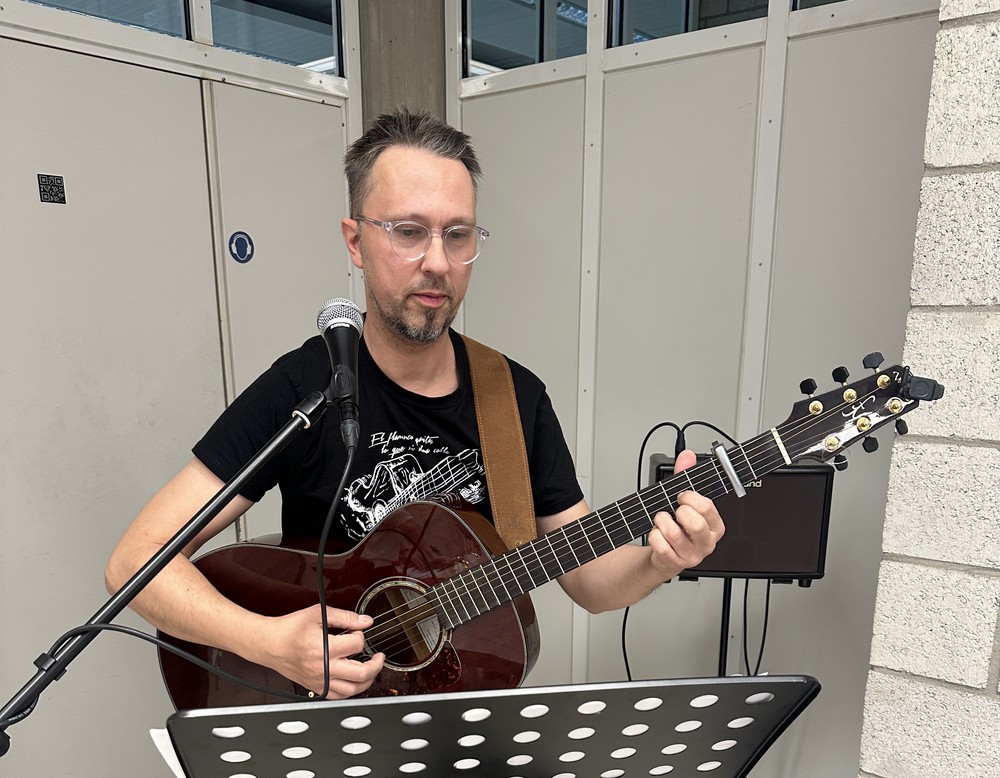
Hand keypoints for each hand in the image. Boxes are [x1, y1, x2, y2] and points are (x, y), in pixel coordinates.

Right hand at [259, 605, 384, 698]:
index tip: (359, 629)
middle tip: (379, 656)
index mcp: (324, 648)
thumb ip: (344, 617)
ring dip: (368, 680)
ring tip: (371, 669)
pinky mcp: (315, 688)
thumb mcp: (318, 614)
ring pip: (353, 690)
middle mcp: (323, 668)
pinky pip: (338, 696)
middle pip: (361, 674)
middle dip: (376, 664)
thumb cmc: (289, 629)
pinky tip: (355, 681)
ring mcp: (319, 681)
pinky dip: (351, 691)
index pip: (357, 644)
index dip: (361, 634)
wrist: (269, 644)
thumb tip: (364, 621)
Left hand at [647, 449, 724, 576]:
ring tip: (662, 520)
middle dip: (678, 511)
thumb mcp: (683, 501)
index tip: (681, 496)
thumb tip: (687, 455)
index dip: (691, 498)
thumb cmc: (678, 525)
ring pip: (673, 533)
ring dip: (661, 521)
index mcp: (715, 526)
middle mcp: (706, 542)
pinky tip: (657, 534)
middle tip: (674, 510)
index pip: (708, 507)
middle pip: (695, 523)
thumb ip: (685, 476)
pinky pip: (660, 545)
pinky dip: (653, 535)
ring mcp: (692, 555)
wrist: (665, 554)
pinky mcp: (675, 563)